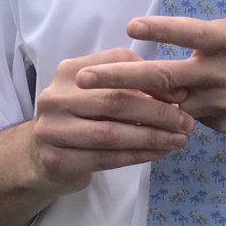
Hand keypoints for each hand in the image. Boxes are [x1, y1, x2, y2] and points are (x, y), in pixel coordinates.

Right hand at [30, 47, 192, 193]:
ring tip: (179, 140)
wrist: (39, 154)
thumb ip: (130, 87)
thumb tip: (177, 91)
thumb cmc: (79, 119)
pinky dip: (137, 156)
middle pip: (114, 100)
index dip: (151, 79)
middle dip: (157, 112)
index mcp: (68, 72)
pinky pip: (105, 158)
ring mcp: (51, 129)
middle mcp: (54, 97)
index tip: (180, 94)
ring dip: (152, 137)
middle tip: (186, 123)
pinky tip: (157, 154)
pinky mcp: (56, 159)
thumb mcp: (97, 93)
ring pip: (111, 133)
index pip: (114, 66)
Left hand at [74, 0, 225, 132]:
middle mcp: (222, 73)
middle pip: (164, 77)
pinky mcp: (221, 124)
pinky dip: (149, 119)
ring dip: (129, 102)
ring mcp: (221, 102)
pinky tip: (115, 117)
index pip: (194, 34)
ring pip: (165, 104)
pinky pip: (177, 121)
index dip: (164, 30)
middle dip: (121, 77)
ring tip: (89, 99)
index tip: (130, 26)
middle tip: (83, 77)